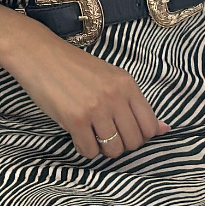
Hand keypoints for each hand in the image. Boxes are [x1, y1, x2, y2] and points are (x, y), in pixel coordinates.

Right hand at [5, 20, 168, 160]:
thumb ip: (134, 103)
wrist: (39, 54)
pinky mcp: (75, 119)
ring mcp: (96, 108)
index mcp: (127, 84)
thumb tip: (165, 130)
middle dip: (121, 145)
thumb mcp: (110, 77)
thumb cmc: (74, 67)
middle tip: (106, 135)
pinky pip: (90, 151)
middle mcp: (115, 96)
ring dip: (103, 149)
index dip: (140, 136)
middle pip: (134, 142)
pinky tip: (79, 136)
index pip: (150, 126)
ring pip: (114, 150)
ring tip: (92, 135)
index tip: (125, 132)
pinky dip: (85, 149)